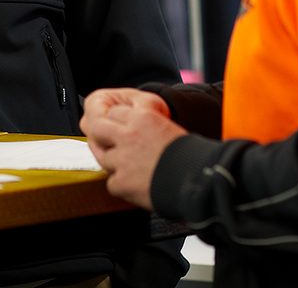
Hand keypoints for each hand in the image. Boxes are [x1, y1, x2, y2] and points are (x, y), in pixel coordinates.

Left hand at [80, 87, 184, 210]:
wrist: (199, 181)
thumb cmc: (190, 156)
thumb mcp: (167, 126)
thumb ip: (144, 126)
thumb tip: (131, 129)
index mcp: (143, 117)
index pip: (114, 112)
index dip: (116, 122)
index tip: (119, 129)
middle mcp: (129, 135)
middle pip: (97, 128)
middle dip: (101, 136)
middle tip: (110, 145)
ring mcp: (123, 159)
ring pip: (102, 157)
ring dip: (113, 163)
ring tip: (129, 168)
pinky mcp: (122, 182)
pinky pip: (111, 182)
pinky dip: (122, 185)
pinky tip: (136, 184)